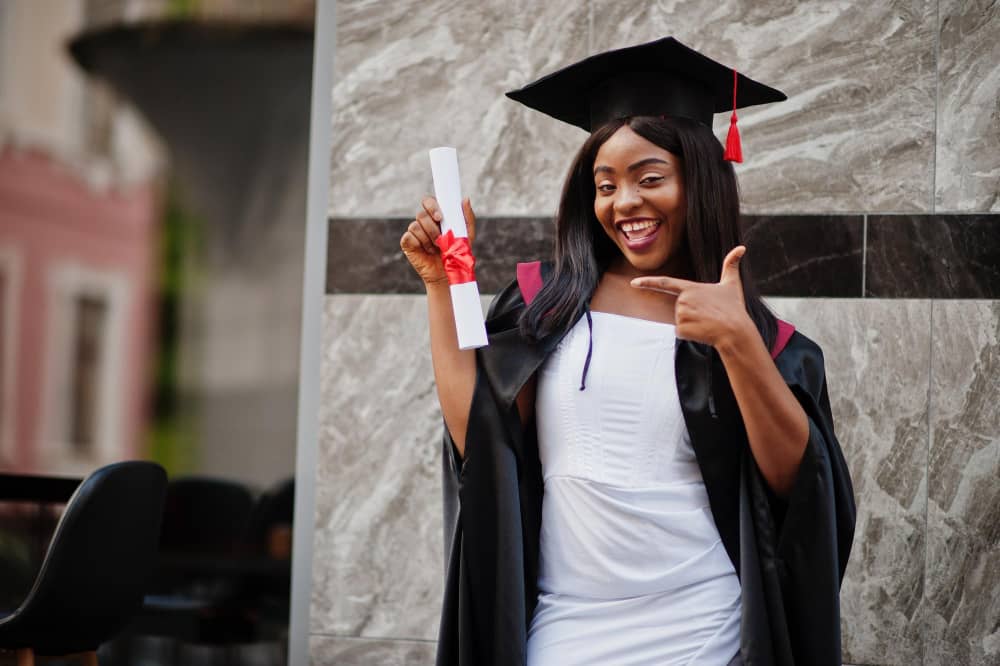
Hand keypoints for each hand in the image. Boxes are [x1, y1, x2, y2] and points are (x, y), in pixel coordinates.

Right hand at [400, 196, 476, 286]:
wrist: (449, 273)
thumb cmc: (457, 253)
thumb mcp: (467, 234)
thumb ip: (467, 217)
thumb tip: (465, 199)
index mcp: (436, 216)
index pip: (428, 201)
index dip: (432, 205)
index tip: (440, 217)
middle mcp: (424, 222)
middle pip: (421, 214)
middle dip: (432, 227)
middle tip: (440, 237)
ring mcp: (415, 232)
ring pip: (415, 225)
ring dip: (428, 238)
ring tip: (436, 247)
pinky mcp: (407, 243)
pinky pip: (409, 236)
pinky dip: (419, 243)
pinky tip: (426, 251)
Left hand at [631, 246, 753, 347]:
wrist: (735, 331)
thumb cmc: (734, 308)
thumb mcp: (732, 284)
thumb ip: (731, 265)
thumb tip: (742, 247)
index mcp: (691, 288)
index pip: (665, 283)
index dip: (648, 282)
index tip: (633, 283)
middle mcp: (683, 300)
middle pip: (679, 308)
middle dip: (692, 314)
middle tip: (709, 315)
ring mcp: (680, 315)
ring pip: (680, 321)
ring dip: (692, 324)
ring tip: (707, 323)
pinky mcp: (680, 329)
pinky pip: (681, 333)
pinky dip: (691, 334)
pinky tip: (703, 332)